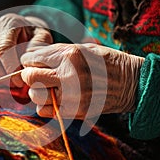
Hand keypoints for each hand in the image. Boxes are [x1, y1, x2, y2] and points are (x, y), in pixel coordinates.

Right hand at [0, 13, 52, 86]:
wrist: (26, 30)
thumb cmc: (35, 35)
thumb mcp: (43, 35)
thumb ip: (38, 46)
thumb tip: (29, 61)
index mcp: (9, 24)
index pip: (3, 48)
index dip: (10, 67)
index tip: (20, 80)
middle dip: (1, 75)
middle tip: (17, 84)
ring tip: (12, 82)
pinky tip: (5, 78)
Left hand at [20, 43, 144, 118]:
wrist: (131, 83)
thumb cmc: (106, 62)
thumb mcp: (82, 48)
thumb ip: (55, 52)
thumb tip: (31, 56)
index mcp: (70, 56)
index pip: (32, 59)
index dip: (29, 60)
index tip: (32, 62)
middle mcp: (69, 76)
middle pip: (30, 78)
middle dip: (28, 75)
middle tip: (36, 74)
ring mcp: (72, 96)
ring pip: (35, 96)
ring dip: (36, 91)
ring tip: (47, 87)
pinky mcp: (76, 111)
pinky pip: (45, 112)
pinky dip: (45, 105)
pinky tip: (55, 98)